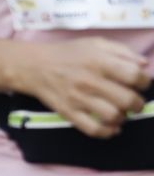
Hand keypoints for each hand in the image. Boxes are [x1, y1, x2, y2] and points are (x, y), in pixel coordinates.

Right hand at [16, 38, 149, 138]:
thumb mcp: (95, 43)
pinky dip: (107, 132)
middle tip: (132, 102)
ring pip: (113, 116)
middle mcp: (89, 80)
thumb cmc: (68, 54)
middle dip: (137, 104)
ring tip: (119, 112)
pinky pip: (94, 130)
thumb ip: (122, 51)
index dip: (144, 81)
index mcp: (98, 61)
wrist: (33, 65)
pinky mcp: (68, 112)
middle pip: (127, 100)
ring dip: (122, 117)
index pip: (134, 76)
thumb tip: (144, 65)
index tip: (140, 83)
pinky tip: (111, 127)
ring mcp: (78, 98)